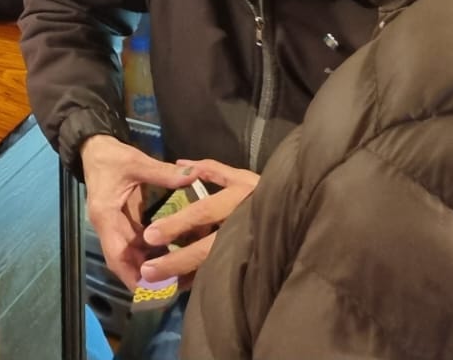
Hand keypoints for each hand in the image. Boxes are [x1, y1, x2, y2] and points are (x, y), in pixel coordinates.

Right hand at [80, 135, 195, 290]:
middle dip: (146, 278)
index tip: (152, 291)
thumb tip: (192, 176)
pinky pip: (137, 245)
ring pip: (132, 256)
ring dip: (151, 269)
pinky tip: (174, 258)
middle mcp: (108, 227)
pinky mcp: (123, 223)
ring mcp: (115, 226)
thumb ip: (162, 172)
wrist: (95, 148)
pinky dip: (153, 254)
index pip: (115, 254)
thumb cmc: (111, 156)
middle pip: (125, 262)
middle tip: (175, 289)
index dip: (132, 276)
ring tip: (179, 279)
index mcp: (105, 215)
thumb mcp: (135, 161)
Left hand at [139, 158, 258, 287]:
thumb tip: (180, 164)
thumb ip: (211, 170)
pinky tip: (183, 287)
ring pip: (216, 264)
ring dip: (187, 275)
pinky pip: (227, 275)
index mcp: (242, 196)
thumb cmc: (266, 193)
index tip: (150, 235)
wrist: (304, 216)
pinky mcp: (257, 265)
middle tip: (149, 270)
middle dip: (177, 259)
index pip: (204, 211)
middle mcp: (246, 224)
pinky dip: (205, 280)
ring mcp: (253, 247)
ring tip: (160, 285)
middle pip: (208, 246)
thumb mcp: (241, 177)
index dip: (177, 223)